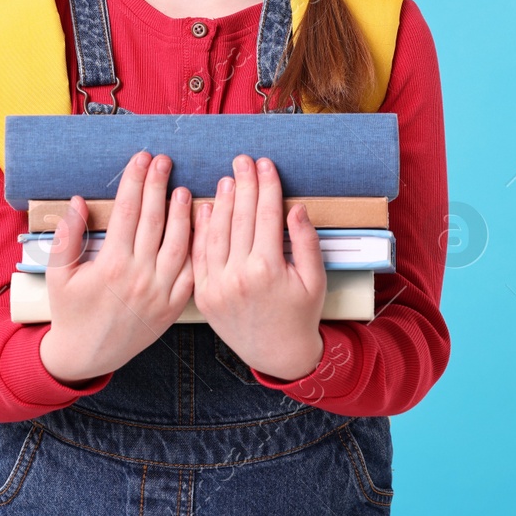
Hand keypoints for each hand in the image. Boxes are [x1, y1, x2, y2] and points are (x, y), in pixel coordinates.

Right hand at [39, 150, 194, 383]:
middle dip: (158, 185)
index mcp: (111, 265)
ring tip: (183, 189)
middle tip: (163, 160)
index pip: (126, 211)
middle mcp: (139, 277)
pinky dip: (198, 246)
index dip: (134, 181)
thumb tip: (80, 201)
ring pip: (179, 243)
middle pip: (154, 220)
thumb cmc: (70, 312)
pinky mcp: (173, 307)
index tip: (140, 158)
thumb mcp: (58, 275)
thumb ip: (68, 236)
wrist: (87, 356)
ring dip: (182, 212)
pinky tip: (200, 227)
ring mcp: (160, 293)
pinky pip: (192, 271)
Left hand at [191, 154, 325, 381]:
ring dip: (222, 202)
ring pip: (217, 232)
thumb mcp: (315, 279)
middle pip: (241, 218)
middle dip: (244, 185)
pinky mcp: (204, 294)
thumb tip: (296, 208)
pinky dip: (202, 229)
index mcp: (269, 270)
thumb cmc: (301, 315)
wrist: (278, 354)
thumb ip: (305, 242)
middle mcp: (240, 276)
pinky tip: (207, 207)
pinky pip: (200, 254)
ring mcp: (218, 286)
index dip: (266, 186)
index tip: (265, 164)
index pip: (266, 215)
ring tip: (228, 179)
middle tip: (244, 161)